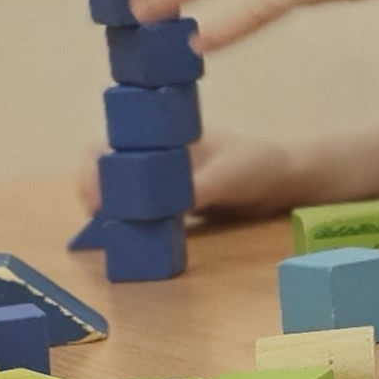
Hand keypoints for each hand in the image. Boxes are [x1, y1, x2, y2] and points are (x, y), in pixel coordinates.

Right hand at [71, 133, 297, 222]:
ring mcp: (160, 182)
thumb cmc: (257, 165)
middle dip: (94, 193)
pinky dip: (131, 224)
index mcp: (160, 138)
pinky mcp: (172, 205)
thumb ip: (197, 187)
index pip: (108, 147)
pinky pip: (141, 213)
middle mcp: (153, 157)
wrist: (285, 181)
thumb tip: (162, 206)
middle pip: (105, 173)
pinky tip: (130, 240)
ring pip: (120, 195)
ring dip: (110, 212)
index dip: (93, 169)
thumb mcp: (227, 175)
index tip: (95, 194)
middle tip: (98, 217)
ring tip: (109, 232)